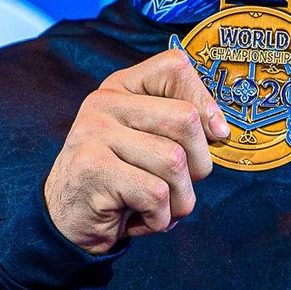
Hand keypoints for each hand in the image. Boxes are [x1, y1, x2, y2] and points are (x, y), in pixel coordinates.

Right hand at [44, 49, 228, 254]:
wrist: (68, 222)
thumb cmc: (121, 182)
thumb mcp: (148, 143)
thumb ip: (179, 126)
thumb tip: (222, 130)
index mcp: (121, 87)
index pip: (175, 67)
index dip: (206, 102)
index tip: (215, 134)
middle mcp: (104, 102)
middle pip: (186, 119)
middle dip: (198, 164)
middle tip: (180, 185)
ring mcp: (94, 133)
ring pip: (175, 161)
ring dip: (180, 199)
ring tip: (159, 208)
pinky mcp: (92, 168)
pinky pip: (156, 194)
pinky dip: (160, 218)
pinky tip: (140, 219)